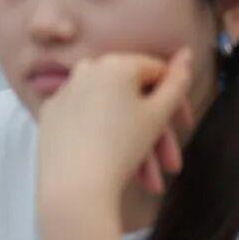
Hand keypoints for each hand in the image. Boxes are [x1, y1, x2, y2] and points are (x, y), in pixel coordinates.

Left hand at [36, 49, 193, 210]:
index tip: (185, 127)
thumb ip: (177, 82)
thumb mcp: (158, 115)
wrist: (72, 186)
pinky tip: (114, 168)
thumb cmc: (122, 148)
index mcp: (115, 63)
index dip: (176, 99)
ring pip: (109, 112)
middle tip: (172, 165)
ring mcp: (64, 91)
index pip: (156, 71)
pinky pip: (84, 120)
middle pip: (131, 95)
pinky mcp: (51, 114)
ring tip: (150, 182)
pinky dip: (102, 139)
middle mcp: (86, 68)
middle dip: (156, 132)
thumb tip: (187, 53)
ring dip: (134, 144)